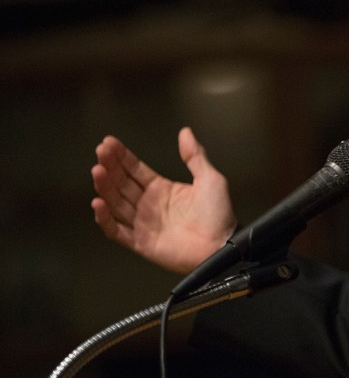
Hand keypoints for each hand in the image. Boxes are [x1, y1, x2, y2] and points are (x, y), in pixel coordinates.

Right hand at [91, 127, 236, 273]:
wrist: (222, 244)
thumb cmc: (219, 214)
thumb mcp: (210, 179)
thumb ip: (195, 156)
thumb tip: (185, 132)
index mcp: (163, 189)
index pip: (135, 170)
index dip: (122, 157)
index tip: (109, 143)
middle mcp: (149, 205)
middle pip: (122, 183)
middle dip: (109, 167)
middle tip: (100, 152)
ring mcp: (143, 223)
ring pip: (116, 203)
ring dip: (105, 187)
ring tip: (98, 171)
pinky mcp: (140, 242)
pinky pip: (117, 231)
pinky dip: (105, 219)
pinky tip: (98, 203)